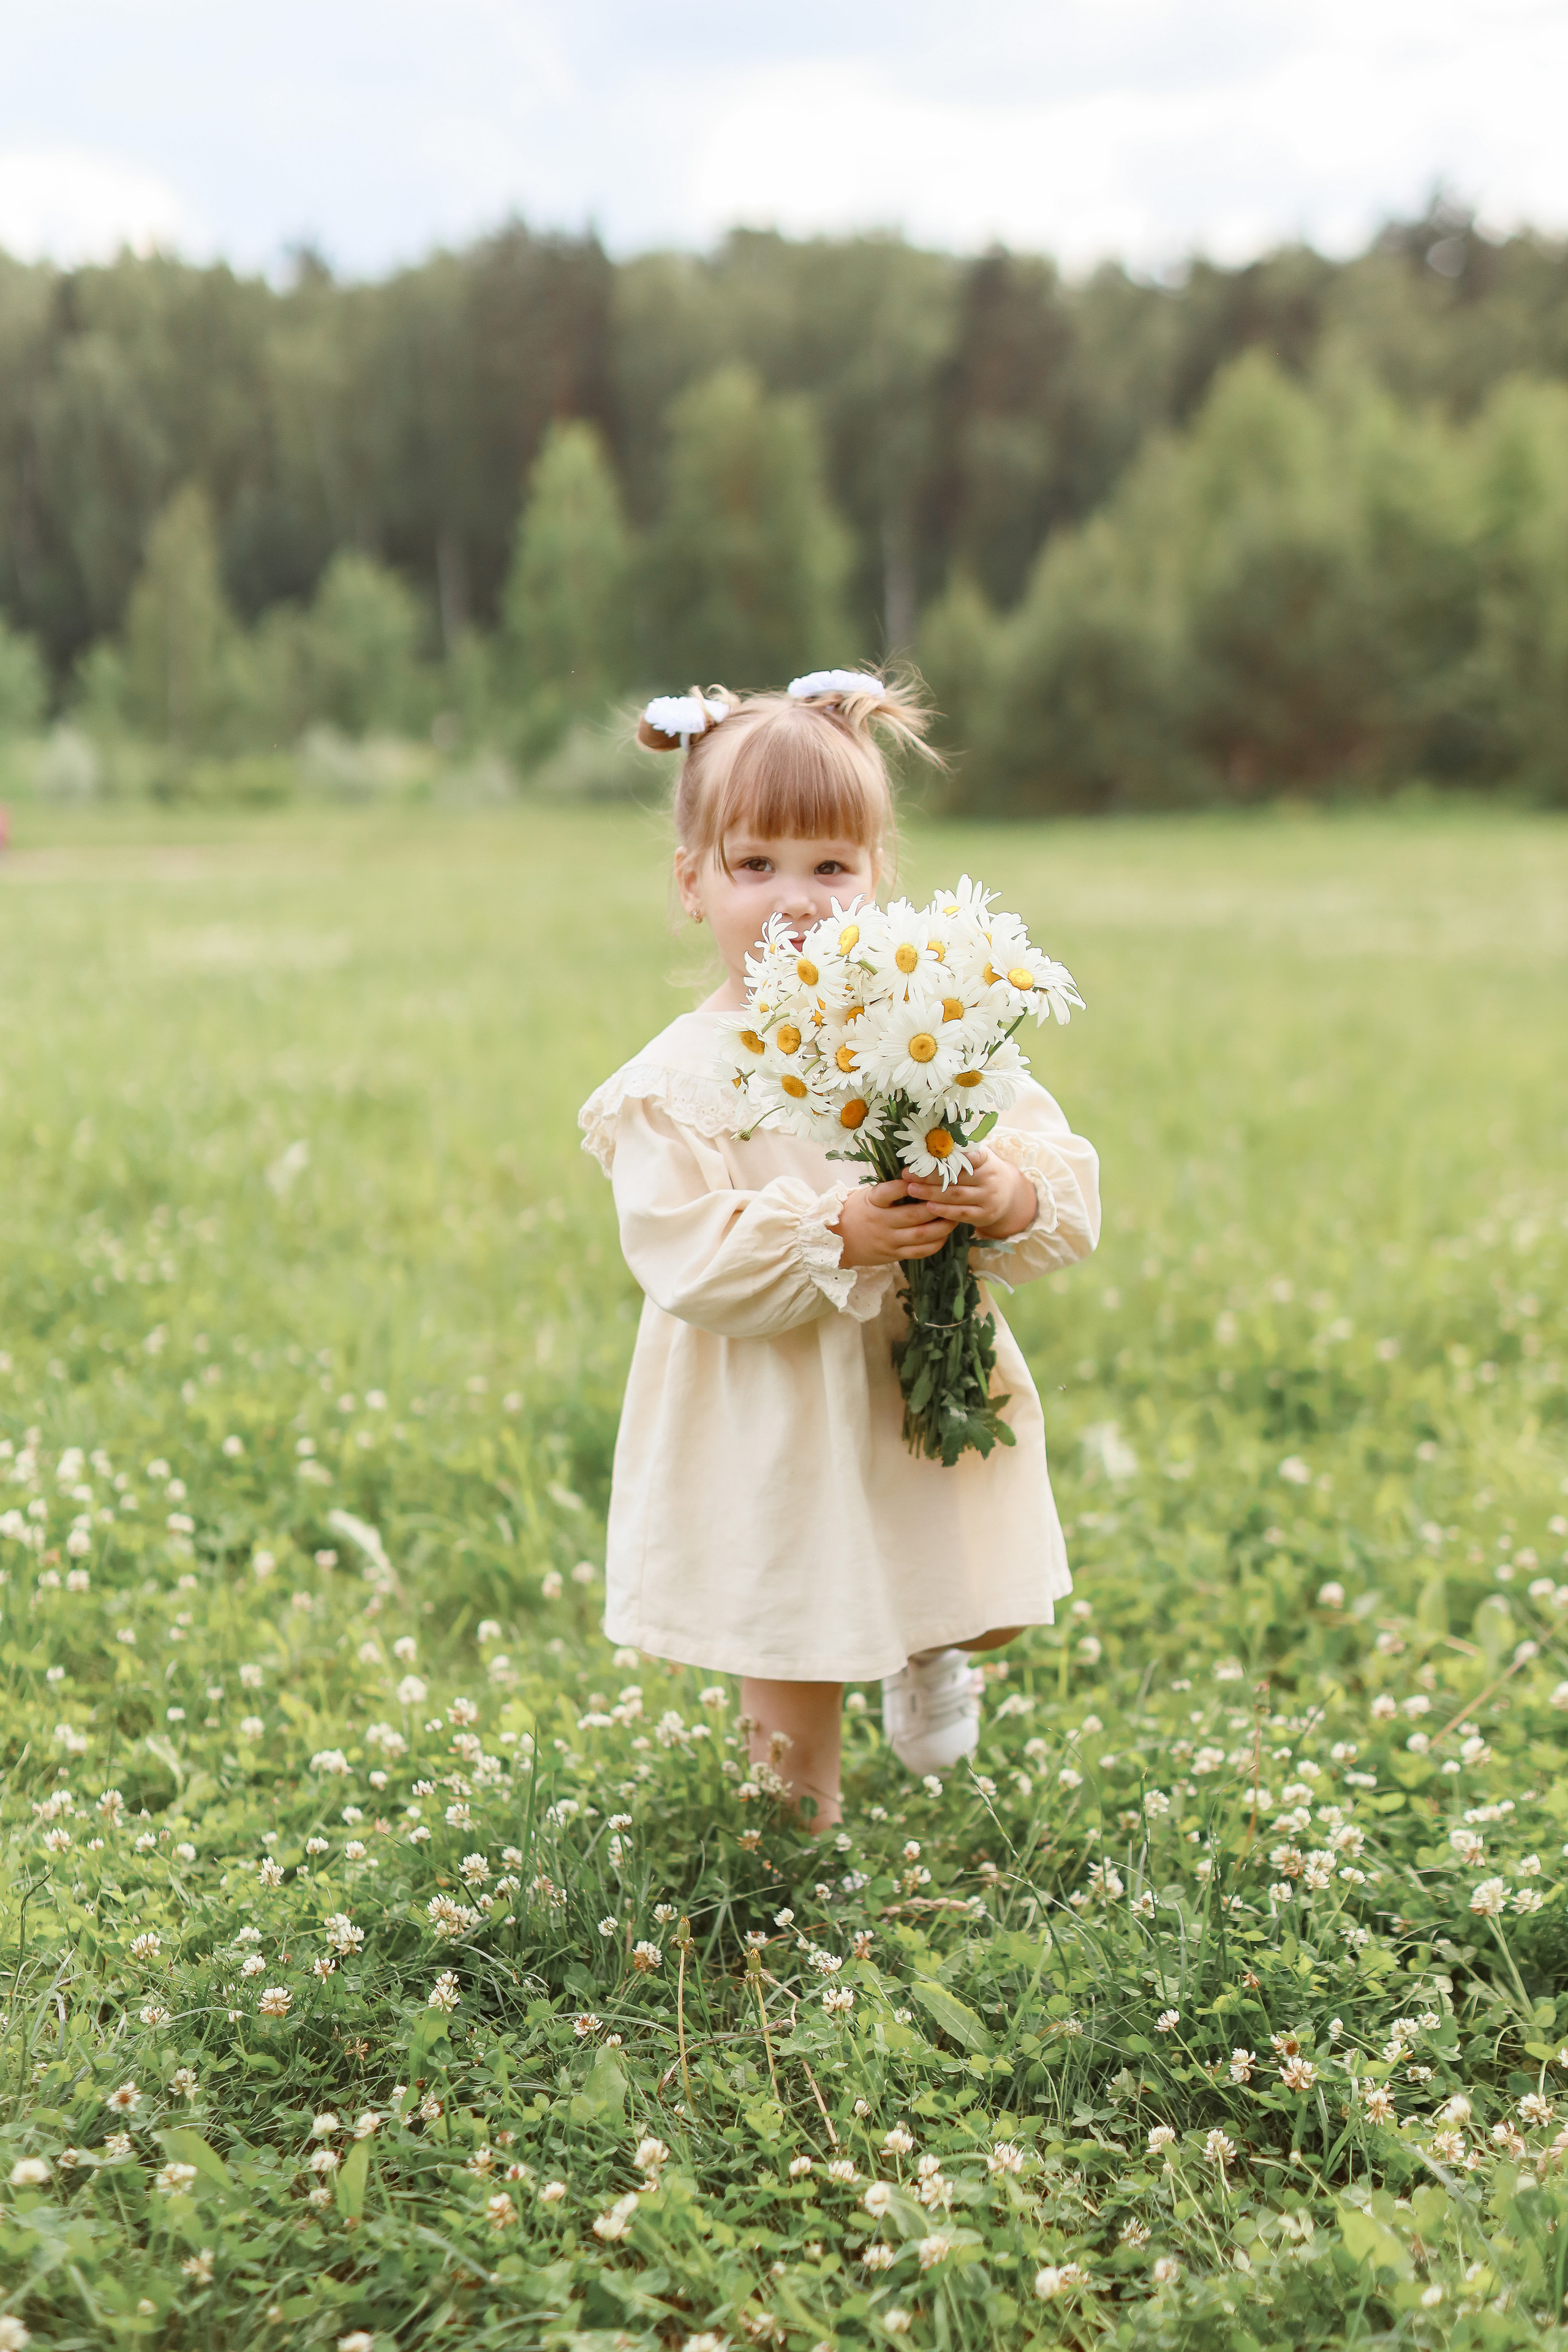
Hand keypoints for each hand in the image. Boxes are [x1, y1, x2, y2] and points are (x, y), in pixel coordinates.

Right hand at [832, 1177, 963, 1267]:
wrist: (839, 1241)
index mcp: (872, 1202)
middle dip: (936, 1207)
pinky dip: (935, 1244)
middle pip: (913, 1215)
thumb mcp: (868, 1195)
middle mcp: (880, 1222)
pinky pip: (918, 1252)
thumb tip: (919, 1175)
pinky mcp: (893, 1255)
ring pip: (920, 1235)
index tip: (924, 1178)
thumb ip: (890, 1188)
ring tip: (955, 1218)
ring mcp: (888, 1240)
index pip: (889, 1192)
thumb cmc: (858, 1211)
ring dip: (942, 1227)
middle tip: (953, 1199)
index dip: (907, 1185)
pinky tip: (945, 1236)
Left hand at [903, 1145, 1036, 1240]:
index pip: (972, 1154)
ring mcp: (989, 1198)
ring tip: (911, 1189)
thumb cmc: (984, 1172)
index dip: (953, 1154)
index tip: (931, 1152)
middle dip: (929, 1175)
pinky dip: (943, 1211)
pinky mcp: (985, 1215)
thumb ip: (962, 1151)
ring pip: (956, 1195)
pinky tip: (927, 1207)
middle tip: (908, 1174)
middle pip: (956, 1176)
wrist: (1010, 1196)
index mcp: (987, 1159)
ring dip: (931, 1193)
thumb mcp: (981, 1158)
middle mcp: (990, 1178)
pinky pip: (961, 1213)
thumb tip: (933, 1137)